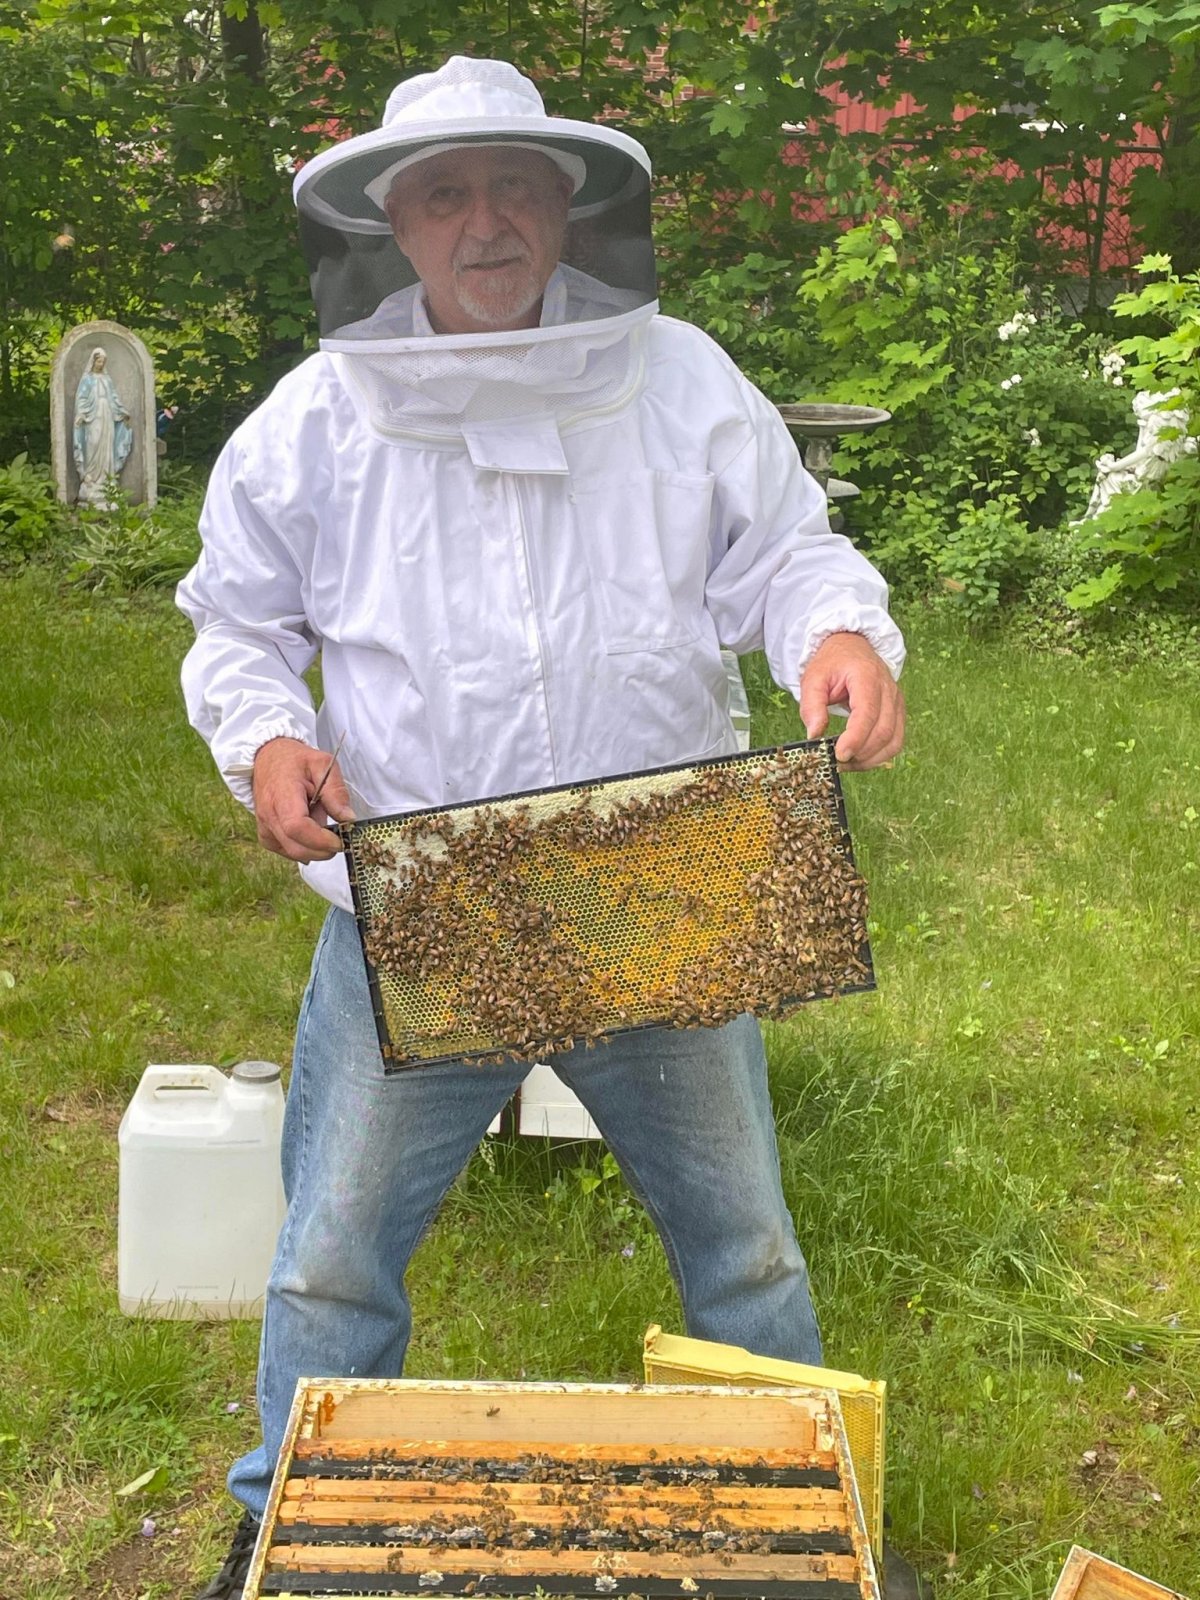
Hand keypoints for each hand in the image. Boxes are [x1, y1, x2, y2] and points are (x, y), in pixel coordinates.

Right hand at [252, 737, 354, 861]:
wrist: (269, 759)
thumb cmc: (296, 762)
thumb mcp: (323, 765)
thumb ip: (336, 791)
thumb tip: (348, 819)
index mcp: (282, 794)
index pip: (296, 827)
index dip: (320, 840)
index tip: (340, 840)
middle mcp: (268, 814)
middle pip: (295, 847)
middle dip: (323, 850)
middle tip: (339, 837)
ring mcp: (265, 827)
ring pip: (293, 853)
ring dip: (314, 848)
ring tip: (320, 823)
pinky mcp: (266, 835)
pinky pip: (287, 851)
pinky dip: (304, 848)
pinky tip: (311, 832)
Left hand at [799, 632, 904, 770]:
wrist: (852, 648)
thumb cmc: (833, 663)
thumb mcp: (813, 678)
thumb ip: (812, 706)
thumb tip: (814, 735)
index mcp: (867, 676)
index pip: (867, 712)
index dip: (856, 738)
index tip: (839, 754)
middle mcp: (888, 689)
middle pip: (883, 730)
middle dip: (861, 753)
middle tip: (837, 762)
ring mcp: (897, 701)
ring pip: (893, 740)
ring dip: (871, 759)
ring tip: (847, 763)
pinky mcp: (898, 712)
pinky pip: (896, 741)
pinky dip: (879, 755)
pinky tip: (859, 759)